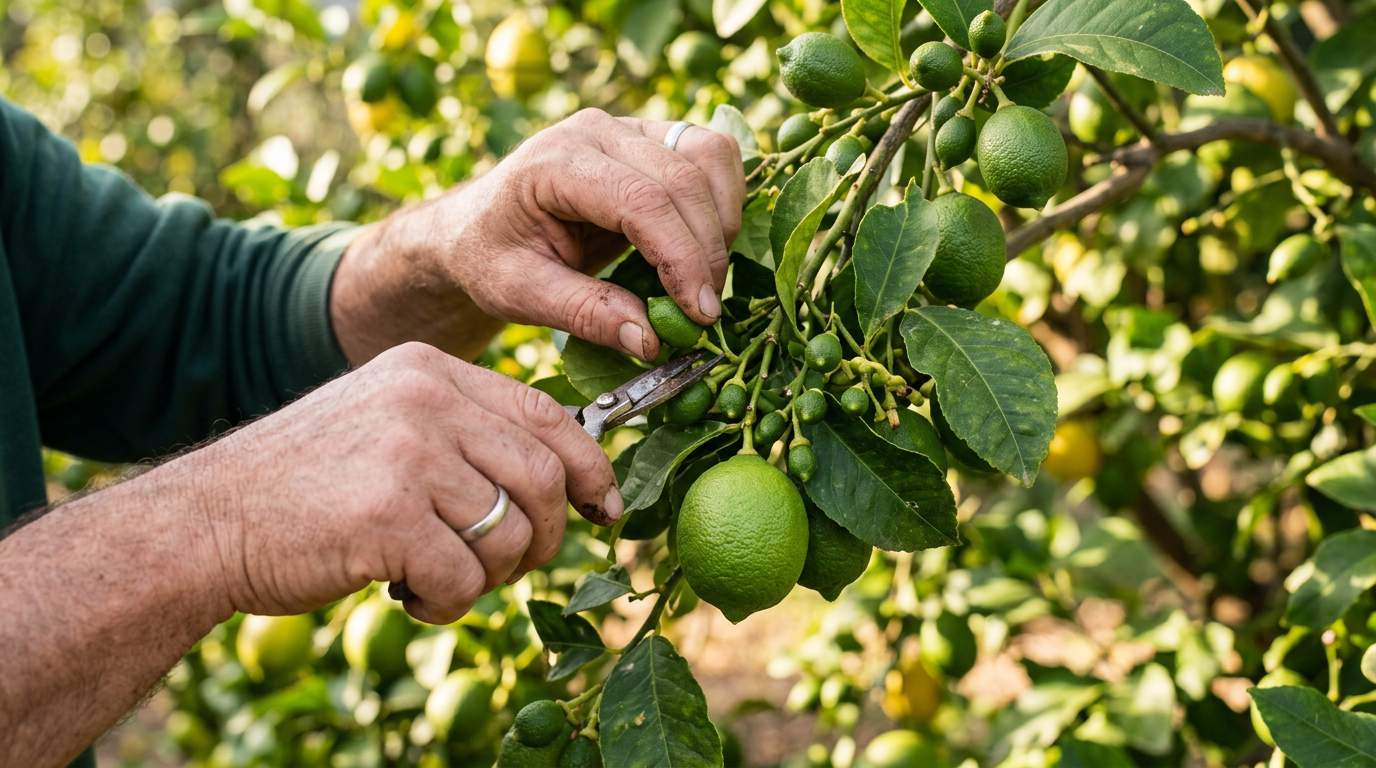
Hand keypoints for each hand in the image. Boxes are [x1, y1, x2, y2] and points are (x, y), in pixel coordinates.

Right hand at [182, 342, 617, 623]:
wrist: (207, 520)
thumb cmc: (306, 485)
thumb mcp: (387, 423)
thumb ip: (464, 434)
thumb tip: (565, 478)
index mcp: (429, 370)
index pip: (546, 412)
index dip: (590, 466)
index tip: (605, 508)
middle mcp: (424, 400)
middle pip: (542, 478)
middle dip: (542, 537)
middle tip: (506, 566)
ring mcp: (407, 454)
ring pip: (510, 534)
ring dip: (488, 577)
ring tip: (437, 579)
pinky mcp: (389, 516)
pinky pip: (466, 579)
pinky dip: (447, 605)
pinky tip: (405, 595)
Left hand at [331, 109, 745, 363]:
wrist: (476, 226)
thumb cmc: (491, 258)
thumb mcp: (519, 294)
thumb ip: (585, 314)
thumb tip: (653, 340)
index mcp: (556, 161)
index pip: (642, 200)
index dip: (681, 257)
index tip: (699, 313)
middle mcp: (597, 130)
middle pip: (684, 177)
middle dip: (707, 250)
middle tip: (706, 312)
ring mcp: (628, 126)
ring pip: (710, 155)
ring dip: (723, 220)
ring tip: (704, 279)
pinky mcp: (651, 135)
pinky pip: (711, 154)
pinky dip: (724, 200)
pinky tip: (706, 246)